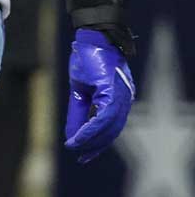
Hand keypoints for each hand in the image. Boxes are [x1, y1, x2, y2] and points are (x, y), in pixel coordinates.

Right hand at [65, 28, 135, 162]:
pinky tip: (79, 136)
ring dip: (92, 140)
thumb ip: (79, 114)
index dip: (98, 143)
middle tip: (82, 157)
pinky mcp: (112, 90)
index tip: (84, 155)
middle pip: (112, 130)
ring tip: (76, 147)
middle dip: (96, 146)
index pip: (111, 128)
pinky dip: (91, 129)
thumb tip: (72, 136)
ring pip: (109, 126)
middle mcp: (124, 99)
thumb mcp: (80, 91)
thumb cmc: (87, 61)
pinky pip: (103, 116)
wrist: (91, 38)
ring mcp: (120, 95)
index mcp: (118, 99)